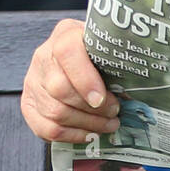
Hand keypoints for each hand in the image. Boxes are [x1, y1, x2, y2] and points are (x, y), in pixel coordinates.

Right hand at [20, 18, 119, 143]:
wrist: (77, 56)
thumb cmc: (100, 53)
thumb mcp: (110, 47)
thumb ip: (118, 60)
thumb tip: (140, 87)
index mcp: (65, 35)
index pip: (67, 52)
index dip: (85, 79)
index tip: (103, 99)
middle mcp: (43, 56)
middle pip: (60, 89)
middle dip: (93, 109)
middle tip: (115, 113)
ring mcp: (33, 81)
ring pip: (55, 112)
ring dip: (87, 124)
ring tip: (108, 125)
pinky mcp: (29, 104)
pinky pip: (45, 128)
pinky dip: (71, 135)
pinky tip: (90, 133)